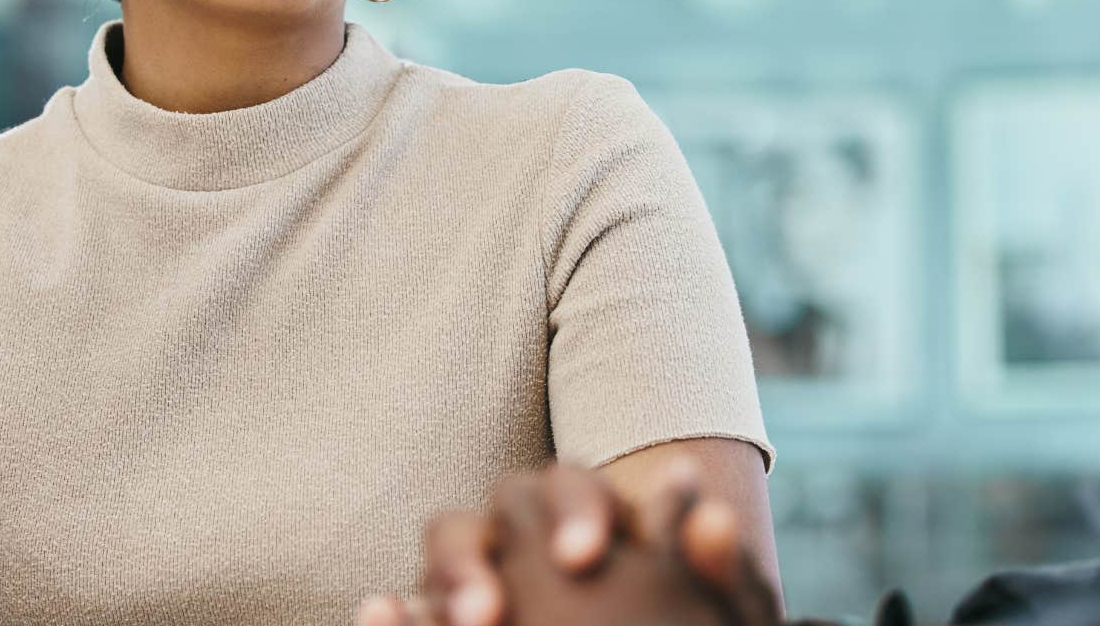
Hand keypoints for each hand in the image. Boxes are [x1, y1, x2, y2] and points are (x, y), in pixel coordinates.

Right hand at [358, 463, 779, 625]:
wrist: (624, 620)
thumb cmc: (674, 616)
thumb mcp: (700, 602)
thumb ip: (705, 564)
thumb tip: (720, 521)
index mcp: (591, 510)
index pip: (574, 486)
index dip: (576, 513)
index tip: (584, 556)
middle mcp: (531, 524)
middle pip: (504, 504)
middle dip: (502, 544)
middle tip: (502, 605)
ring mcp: (484, 563)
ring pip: (450, 539)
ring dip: (451, 573)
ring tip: (472, 620)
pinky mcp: (447, 605)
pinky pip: (410, 602)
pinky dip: (396, 611)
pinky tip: (380, 614)